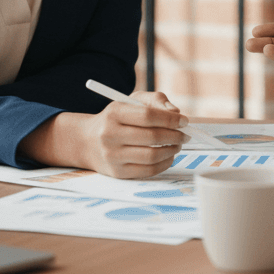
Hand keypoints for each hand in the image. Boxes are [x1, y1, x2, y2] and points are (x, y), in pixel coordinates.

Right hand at [25, 92, 188, 178]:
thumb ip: (155, 101)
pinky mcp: (117, 173)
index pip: (148, 116)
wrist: (88, 141)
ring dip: (172, 150)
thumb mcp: (131, 102)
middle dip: (175, 136)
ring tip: (178, 144)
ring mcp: (112, 156)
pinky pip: (148, 171)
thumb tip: (176, 112)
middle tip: (185, 135)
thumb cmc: (116, 119)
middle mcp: (110, 135)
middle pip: (152, 137)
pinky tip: (169, 156)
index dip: (170, 119)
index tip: (184, 121)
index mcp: (114, 113)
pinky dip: (165, 163)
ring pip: (152, 156)